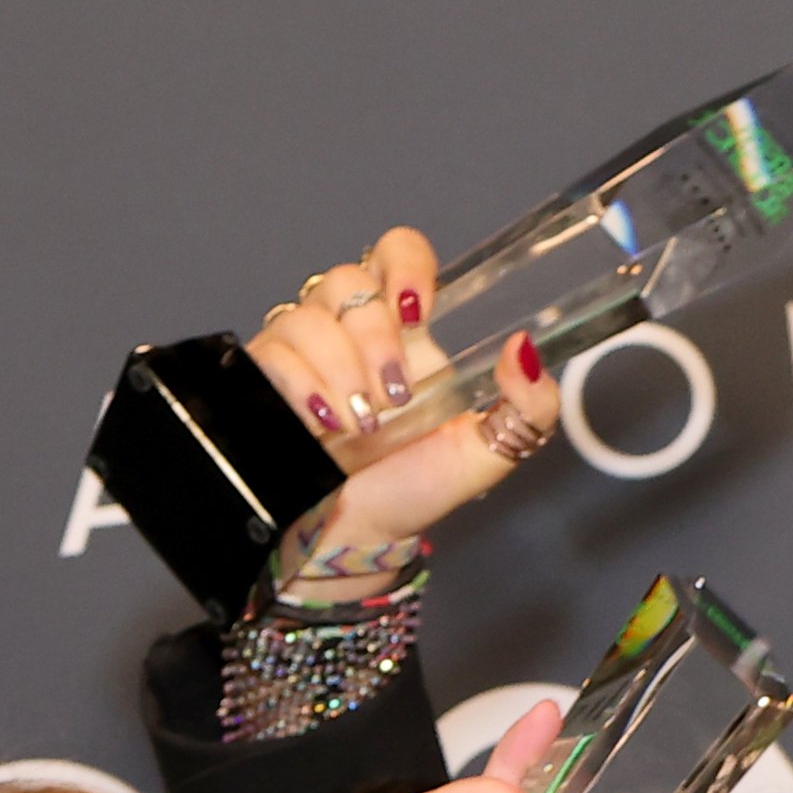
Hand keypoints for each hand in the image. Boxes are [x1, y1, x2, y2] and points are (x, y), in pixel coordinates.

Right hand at [244, 224, 562, 566]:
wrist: (358, 538)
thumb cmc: (412, 490)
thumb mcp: (486, 453)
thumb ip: (527, 406)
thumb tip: (526, 349)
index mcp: (406, 334)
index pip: (398, 253)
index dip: (404, 263)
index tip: (417, 308)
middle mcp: (351, 331)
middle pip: (348, 281)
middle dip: (373, 340)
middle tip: (392, 399)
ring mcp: (304, 352)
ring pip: (306, 316)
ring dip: (339, 374)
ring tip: (357, 426)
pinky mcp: (264, 378)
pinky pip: (270, 353)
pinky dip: (299, 388)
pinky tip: (318, 424)